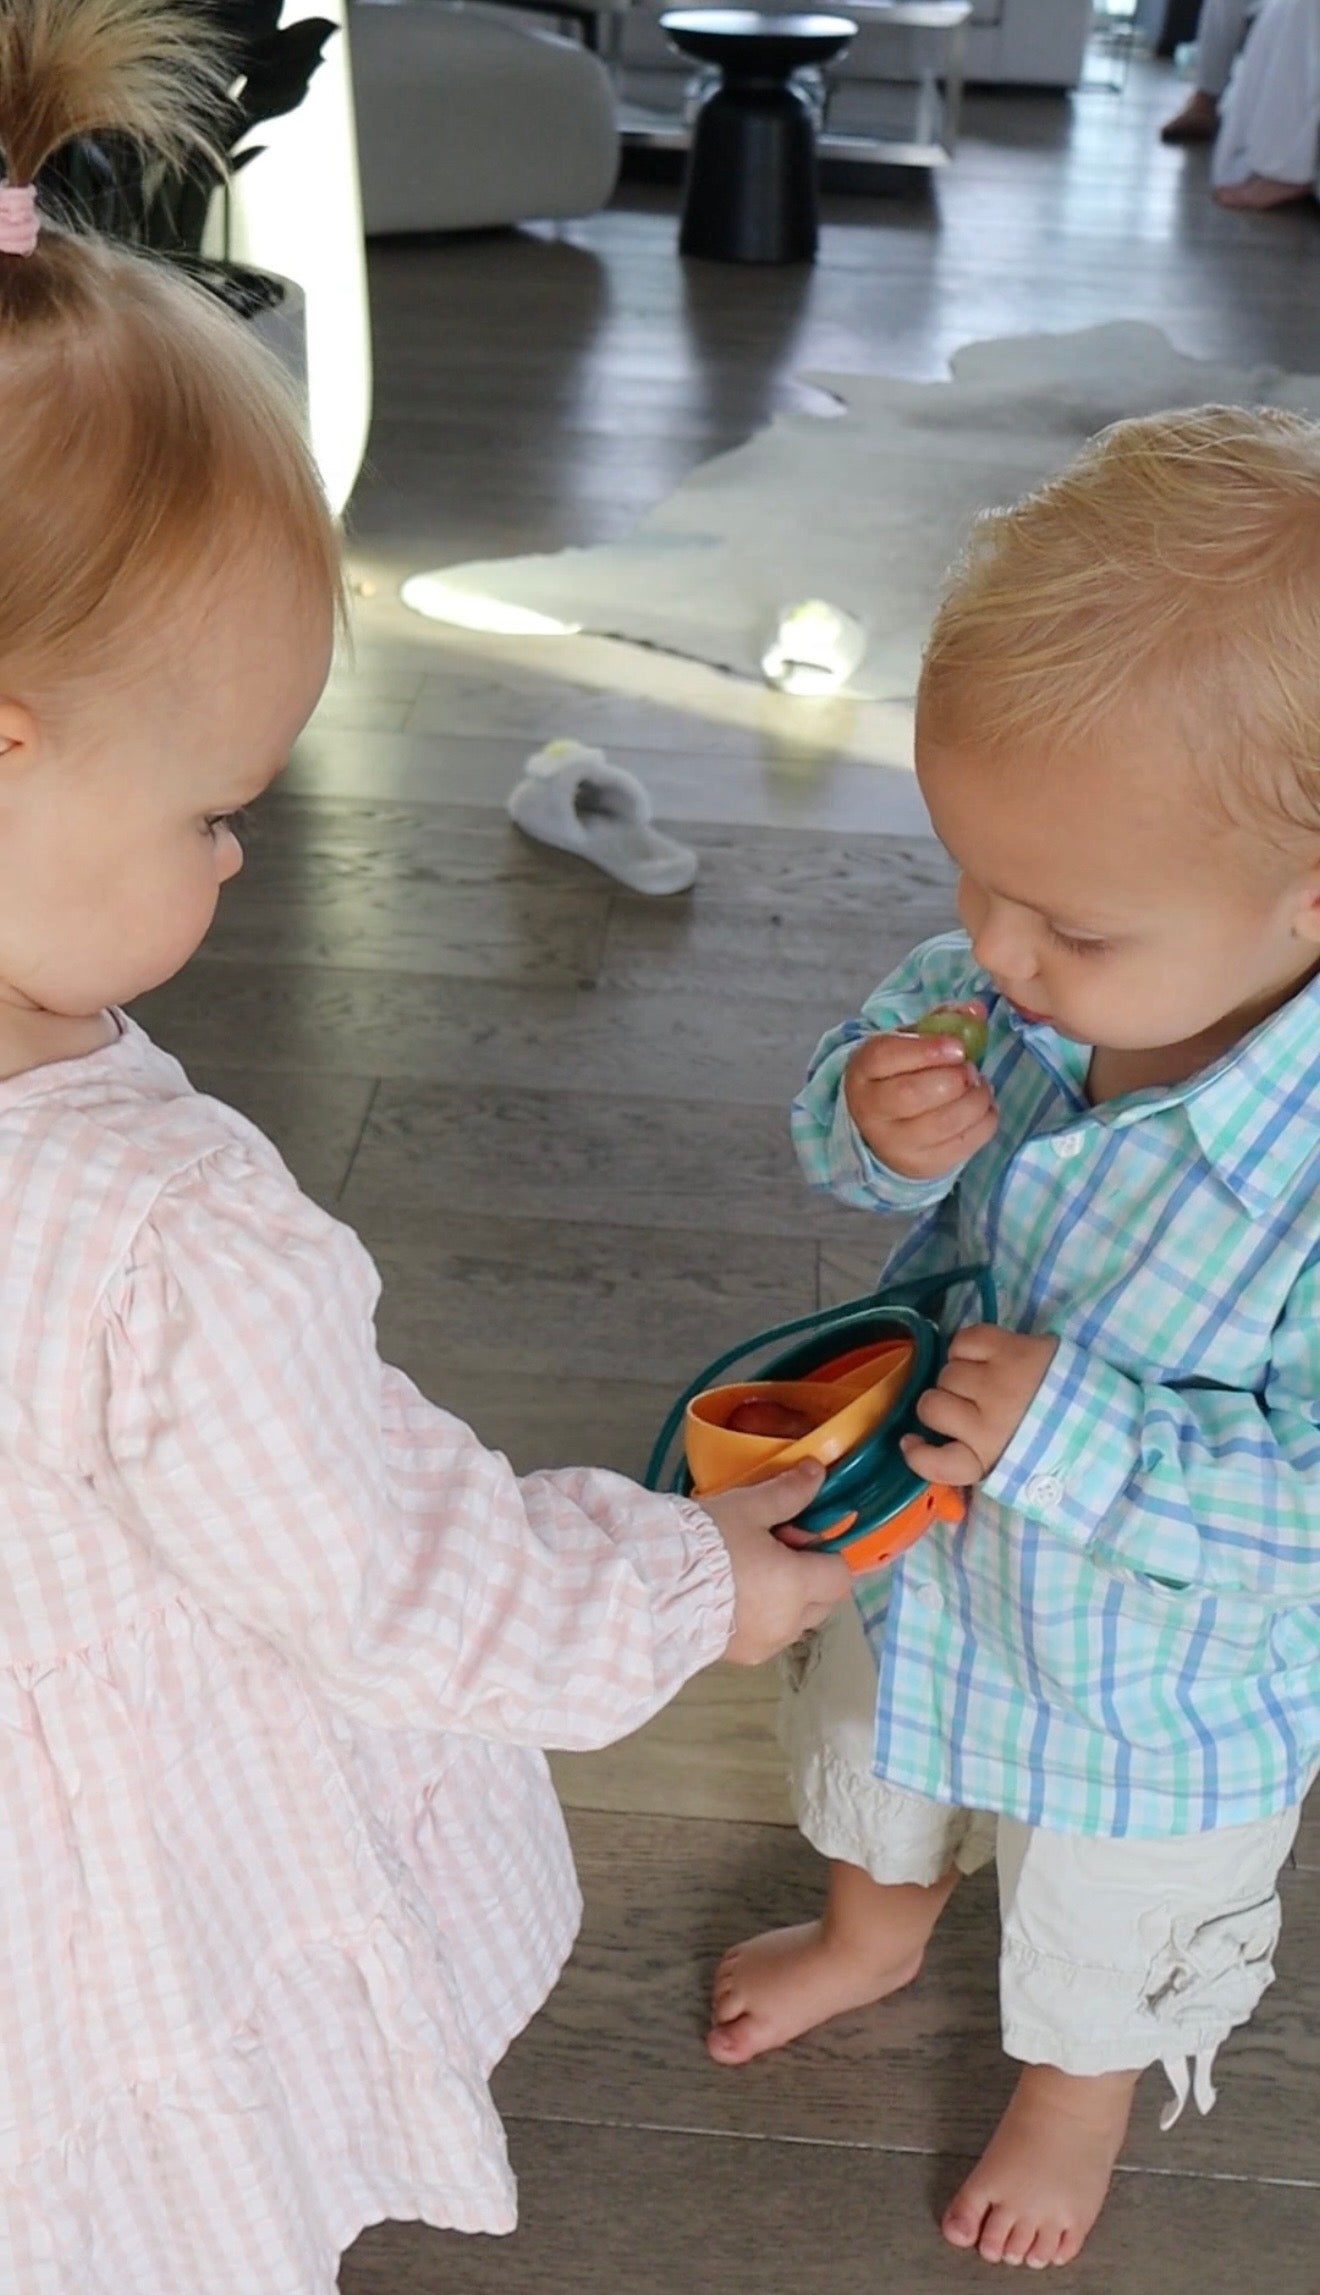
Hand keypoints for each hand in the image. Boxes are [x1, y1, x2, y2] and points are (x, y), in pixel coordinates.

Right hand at [703, 1462, 851, 1664]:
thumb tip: (817, 1472)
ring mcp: (766, 1645)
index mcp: (798, 1585)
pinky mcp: (741, 1657)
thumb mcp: (746, 1508)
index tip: (797, 1537)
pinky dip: (762, 1619)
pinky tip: (731, 1598)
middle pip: (823, 1602)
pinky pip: (768, 1637)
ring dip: (786, 1601)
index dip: (826, 1554)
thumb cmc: (706, 1543)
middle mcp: (789, 1622)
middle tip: (772, 1552)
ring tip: (748, 1575)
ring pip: (795, 1622)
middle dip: (809, 1578)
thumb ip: (787, 1493)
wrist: (653, 1588)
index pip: (840, 1576)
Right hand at [844, 1025, 997, 1180]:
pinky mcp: (922, 1165)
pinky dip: (984, 1121)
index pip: (886, 1057)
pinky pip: (962, 1145)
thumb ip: (941, 1022)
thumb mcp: (909, 1043)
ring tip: (980, 1086)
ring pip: (942, 1123)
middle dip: (953, 1078)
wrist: (884, 1131)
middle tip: (970, 1070)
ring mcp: (895, 1143)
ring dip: (974, 1100)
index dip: (927, 1050)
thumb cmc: (900, 1076)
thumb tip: (977, 1010)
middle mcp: (871, 1110)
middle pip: (911, 1094)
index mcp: (863, 1071)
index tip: (958, 1047)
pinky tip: (984, 1107)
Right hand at [899, 1325, 1056, 1485]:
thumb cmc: (1047, 1440)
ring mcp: (1001, 1381)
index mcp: (991, 1459)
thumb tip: (916, 1443)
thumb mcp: (1009, 1466)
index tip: (912, 1442)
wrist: (1100, 1410)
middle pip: (931, 1407)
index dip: (917, 1454)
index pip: (935, 1463)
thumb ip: (968, 1460)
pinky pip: (963, 1341)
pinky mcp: (1012, 1348)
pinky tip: (983, 1359)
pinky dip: (966, 1348)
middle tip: (964, 1407)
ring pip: (946, 1373)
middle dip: (941, 1406)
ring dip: (957, 1377)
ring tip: (980, 1382)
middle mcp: (990, 1422)